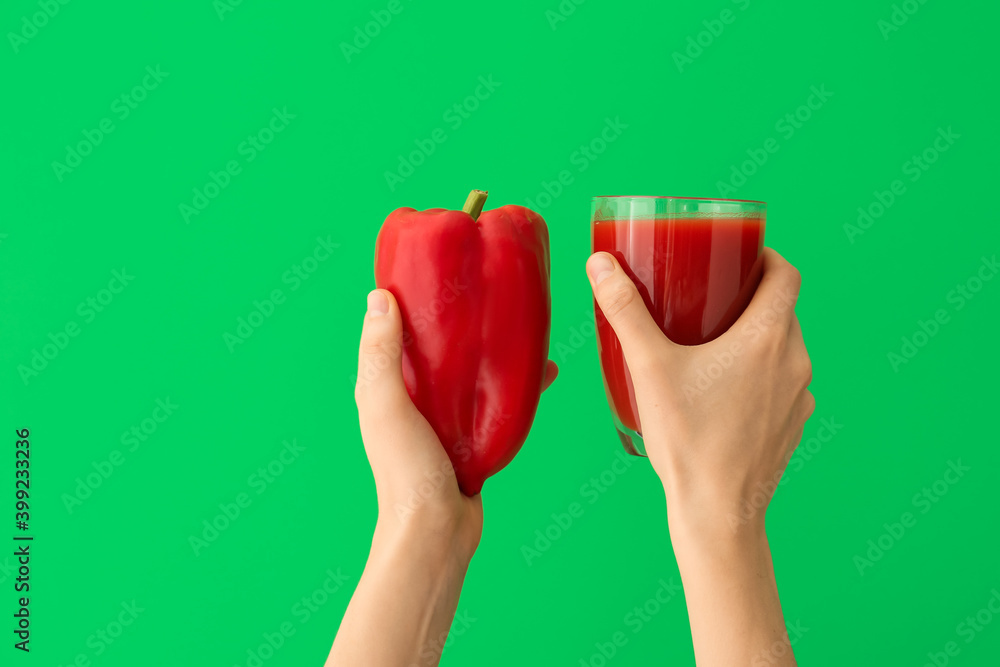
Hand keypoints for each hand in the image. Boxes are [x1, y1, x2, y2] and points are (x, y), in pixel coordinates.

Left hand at [354, 288, 557, 559]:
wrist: (437, 530)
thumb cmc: (405, 469)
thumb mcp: (385, 402)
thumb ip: (381, 353)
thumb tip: (379, 296)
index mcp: (388, 385)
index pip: (395, 328)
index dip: (411, 295)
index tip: (437, 263)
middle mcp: (415, 397)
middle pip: (438, 343)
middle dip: (460, 313)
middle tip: (489, 284)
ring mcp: (446, 415)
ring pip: (471, 367)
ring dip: (493, 343)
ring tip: (521, 317)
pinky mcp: (474, 433)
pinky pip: (496, 396)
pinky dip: (517, 380)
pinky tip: (544, 368)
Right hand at [586, 248, 812, 532]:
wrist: (717, 512)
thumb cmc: (687, 439)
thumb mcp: (649, 367)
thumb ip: (625, 311)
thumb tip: (600, 264)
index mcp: (767, 338)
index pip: (787, 275)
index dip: (768, 256)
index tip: (743, 255)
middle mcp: (794, 362)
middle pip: (783, 310)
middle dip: (752, 297)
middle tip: (712, 298)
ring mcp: (799, 398)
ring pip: (785, 349)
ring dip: (758, 338)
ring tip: (715, 344)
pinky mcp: (793, 425)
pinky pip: (783, 384)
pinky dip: (762, 375)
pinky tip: (725, 390)